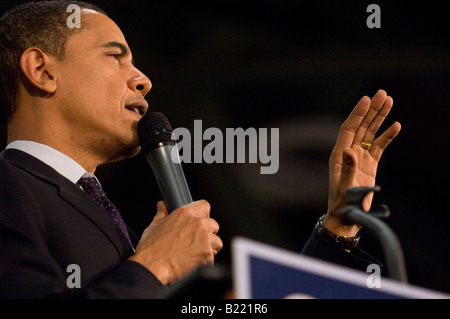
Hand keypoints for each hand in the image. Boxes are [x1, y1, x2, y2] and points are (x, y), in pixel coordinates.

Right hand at [129, 200, 222, 284]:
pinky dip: (205, 260)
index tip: (200, 221)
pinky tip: (193, 261)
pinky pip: (213, 256)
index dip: (203, 214)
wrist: (153, 267)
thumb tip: (162, 206)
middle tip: (195, 241)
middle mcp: (197, 224)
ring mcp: (204, 239)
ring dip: (209, 247)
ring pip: (216, 241)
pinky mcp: (207, 254)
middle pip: (213, 224)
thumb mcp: (154, 227)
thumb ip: (162, 214)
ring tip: (194, 252)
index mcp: (185, 214)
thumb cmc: (152, 249)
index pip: (204, 206)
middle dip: (207, 232)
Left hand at [324, 89, 400, 236]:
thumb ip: (348, 169)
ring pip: (371, 133)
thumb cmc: (343, 204)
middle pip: (361, 126)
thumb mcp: (345, 188)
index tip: (367, 99)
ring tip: (389, 101)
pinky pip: (379, 147)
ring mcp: (360, 157)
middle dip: (371, 110)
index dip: (358, 114)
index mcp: (339, 155)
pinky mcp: (370, 164)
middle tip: (382, 93)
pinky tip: (396, 126)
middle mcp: (348, 152)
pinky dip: (387, 136)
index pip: (349, 129)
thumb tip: (349, 150)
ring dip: (380, 118)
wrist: (347, 217)